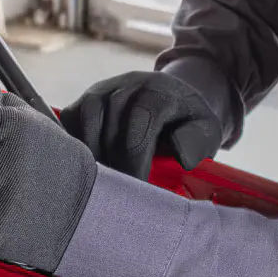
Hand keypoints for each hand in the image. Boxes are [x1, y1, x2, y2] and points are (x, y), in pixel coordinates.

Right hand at [59, 71, 222, 179]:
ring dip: (92, 153)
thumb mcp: (206, 132)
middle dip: (114, 161)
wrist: (175, 100)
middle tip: (119, 193)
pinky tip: (90, 165)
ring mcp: (105, 88)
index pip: (141, 120)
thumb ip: (197, 143)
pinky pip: (71, 118)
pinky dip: (76, 142)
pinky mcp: (87, 99)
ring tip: (103, 181)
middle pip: (111, 121)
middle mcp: (130, 83)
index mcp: (161, 91)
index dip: (135, 158)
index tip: (138, 187)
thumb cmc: (189, 125)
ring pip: (87, 118)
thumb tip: (181, 157)